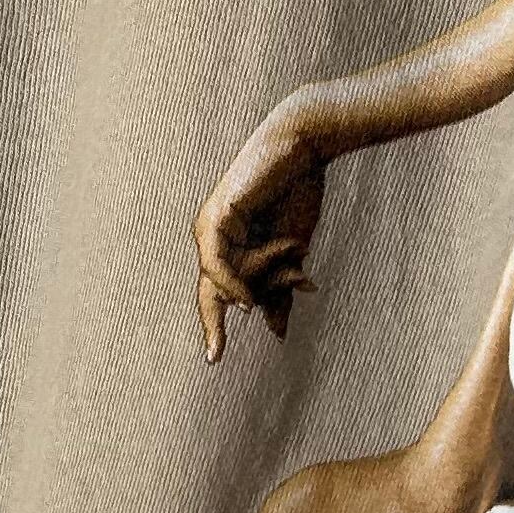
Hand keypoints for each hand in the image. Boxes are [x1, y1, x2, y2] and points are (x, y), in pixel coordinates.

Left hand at [194, 101, 327, 360]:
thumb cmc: (297, 196)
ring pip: (226, 281)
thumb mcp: (291, 256)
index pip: (215, 296)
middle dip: (235, 311)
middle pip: (218, 295)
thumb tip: (276, 332)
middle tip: (237, 335)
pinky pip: (216, 264)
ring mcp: (208, 229)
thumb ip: (279, 293)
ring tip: (290, 250)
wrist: (305, 151)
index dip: (214, 327)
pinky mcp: (214, 218)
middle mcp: (211, 240)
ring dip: (263, 276)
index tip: (214, 361)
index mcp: (227, 249)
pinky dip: (232, 282)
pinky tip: (247, 296)